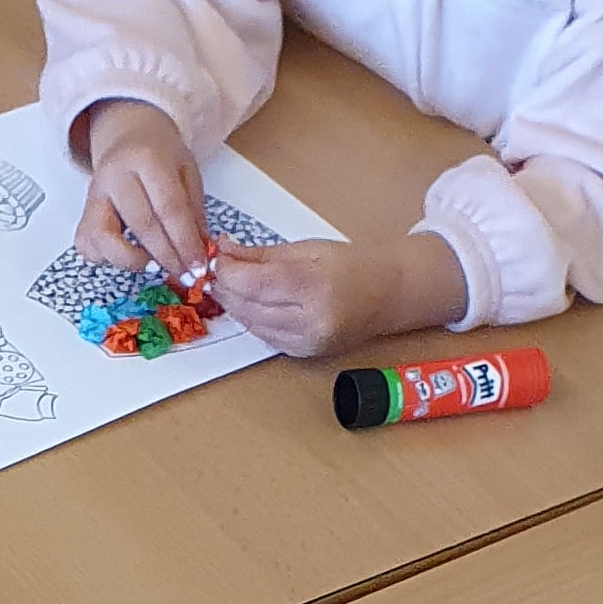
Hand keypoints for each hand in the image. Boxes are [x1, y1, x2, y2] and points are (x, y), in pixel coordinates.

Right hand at [78, 101, 209, 281]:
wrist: (128, 135)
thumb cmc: (160, 155)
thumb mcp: (187, 171)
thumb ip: (194, 210)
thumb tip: (201, 252)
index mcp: (146, 159)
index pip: (168, 207)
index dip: (185, 242)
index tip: (199, 266)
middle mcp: (115, 176)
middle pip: (142, 226)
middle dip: (167, 258)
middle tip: (186, 275)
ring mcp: (94, 195)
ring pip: (105, 239)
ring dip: (133, 262)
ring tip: (155, 265)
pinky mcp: (83, 212)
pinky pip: (88, 246)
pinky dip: (108, 259)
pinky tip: (129, 256)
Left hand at [210, 228, 468, 364]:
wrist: (387, 295)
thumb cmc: (350, 265)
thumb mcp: (305, 249)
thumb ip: (260, 254)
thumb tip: (221, 250)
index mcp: (315, 286)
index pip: (253, 282)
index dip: (226, 271)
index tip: (215, 258)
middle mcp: (311, 320)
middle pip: (248, 306)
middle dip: (226, 287)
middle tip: (216, 269)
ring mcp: (308, 342)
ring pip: (251, 325)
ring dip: (234, 305)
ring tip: (230, 284)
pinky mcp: (304, 354)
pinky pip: (264, 337)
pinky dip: (251, 319)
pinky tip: (250, 304)